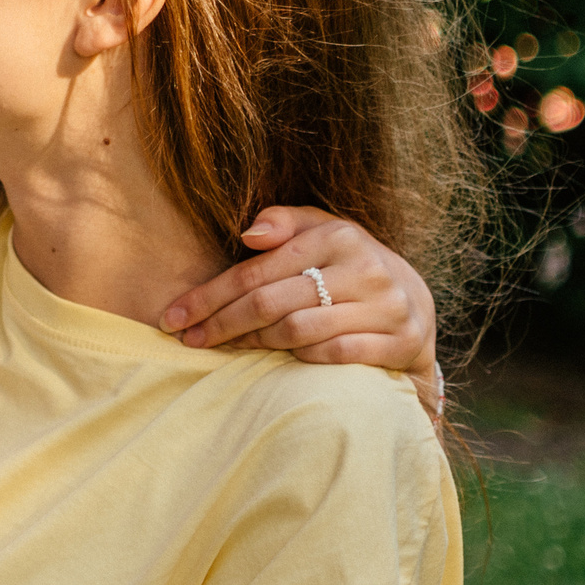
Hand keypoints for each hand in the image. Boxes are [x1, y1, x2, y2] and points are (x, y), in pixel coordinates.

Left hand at [161, 207, 441, 413]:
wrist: (412, 301)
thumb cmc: (345, 265)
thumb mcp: (319, 232)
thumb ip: (284, 223)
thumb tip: (248, 233)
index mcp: (337, 235)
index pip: (256, 271)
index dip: (208, 296)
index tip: (173, 317)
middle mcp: (365, 268)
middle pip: (270, 303)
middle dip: (221, 324)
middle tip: (189, 340)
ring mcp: (387, 307)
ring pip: (298, 331)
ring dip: (253, 344)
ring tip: (225, 349)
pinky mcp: (402, 341)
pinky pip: (336, 354)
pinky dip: (302, 358)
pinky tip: (280, 361)